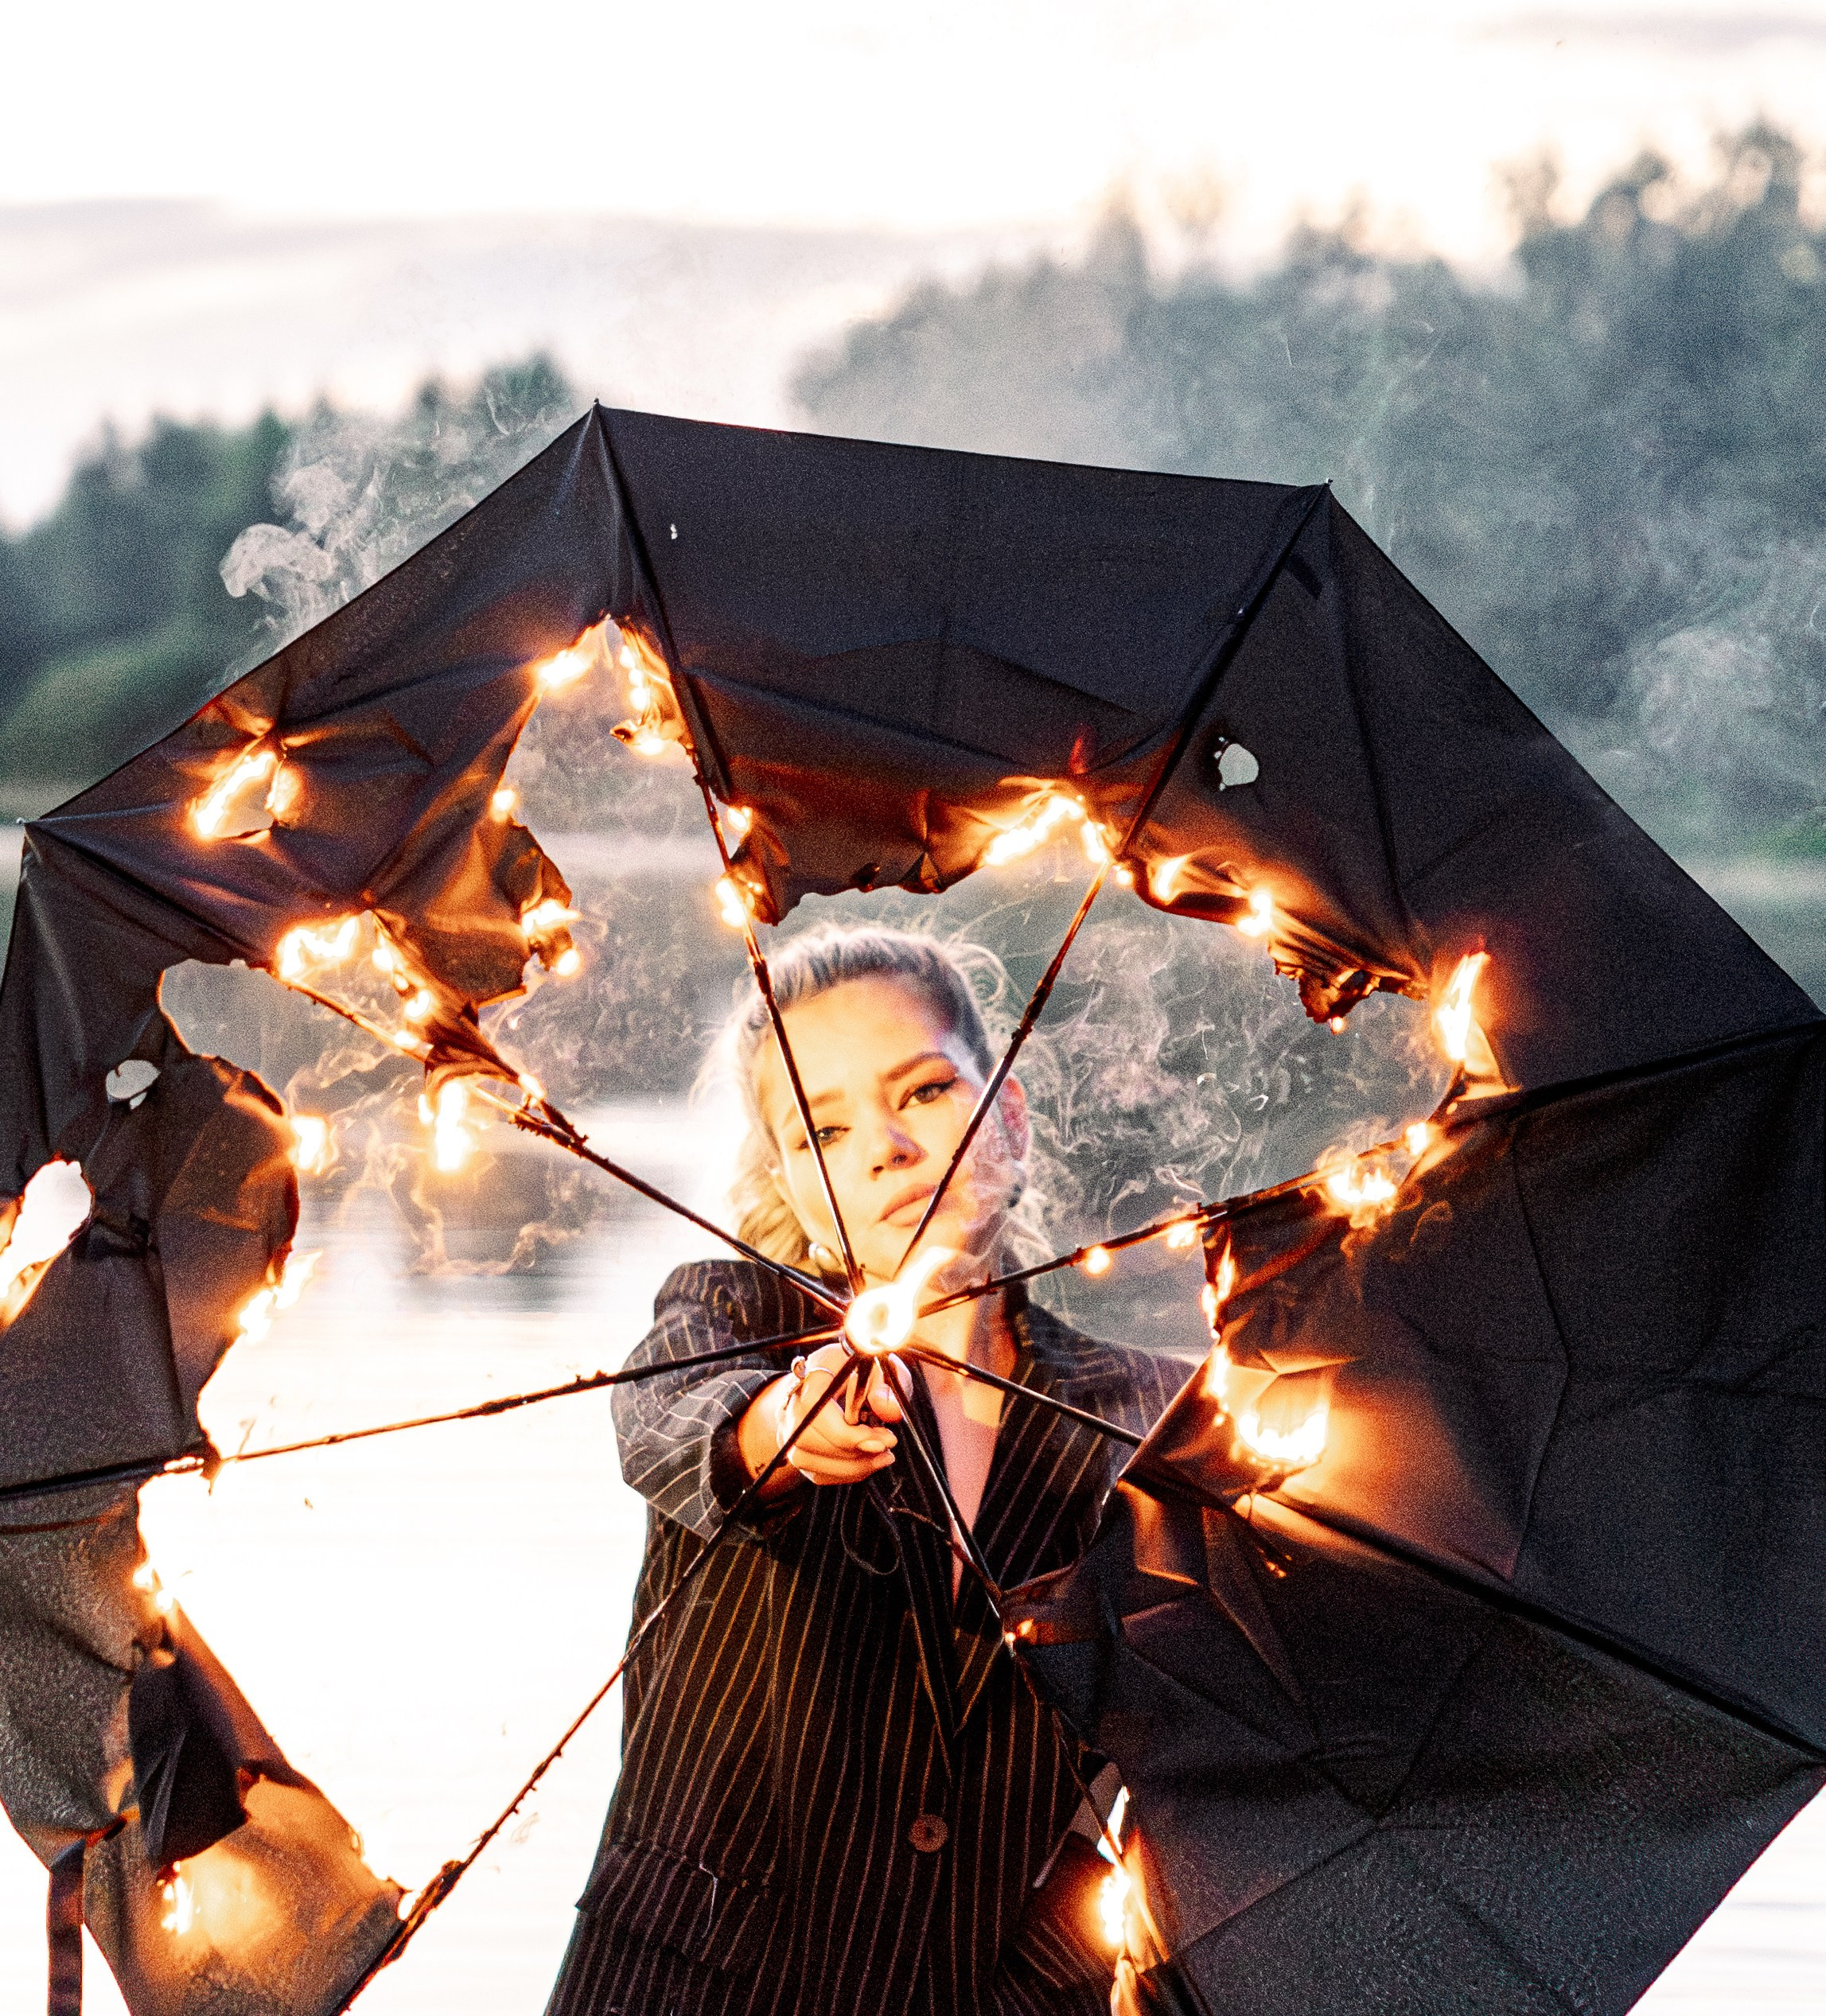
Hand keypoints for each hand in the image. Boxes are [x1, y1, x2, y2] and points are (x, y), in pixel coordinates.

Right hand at [737, 1342, 902, 1488]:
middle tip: (886, 1447)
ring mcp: (790, 1431)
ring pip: (810, 1461)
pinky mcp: (797, 1452)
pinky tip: (866, 1462)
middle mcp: (791, 1405)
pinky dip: (845, 1474)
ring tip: (882, 1457)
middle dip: (854, 1451)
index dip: (849, 1433)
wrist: (832, 1378)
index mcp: (810, 1378)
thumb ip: (884, 1386)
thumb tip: (889, 1411)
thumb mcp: (877, 1368)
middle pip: (809, 1439)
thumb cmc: (857, 1371)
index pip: (817, 1411)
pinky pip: (817, 1473)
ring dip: (852, 1466)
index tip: (884, 1440)